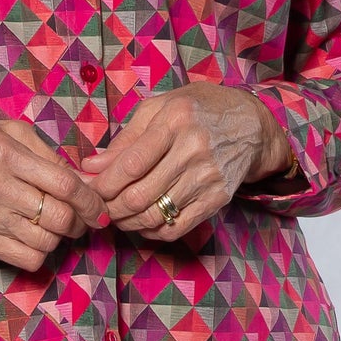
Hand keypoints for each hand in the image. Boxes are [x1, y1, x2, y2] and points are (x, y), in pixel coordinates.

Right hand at [0, 114, 106, 272]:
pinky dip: (40, 252)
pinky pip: (26, 259)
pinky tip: (36, 237)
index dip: (92, 201)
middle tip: (83, 219)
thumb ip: (50, 156)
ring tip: (56, 224)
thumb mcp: (11, 132)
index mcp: (4, 153)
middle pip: (59, 217)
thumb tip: (87, 185)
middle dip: (80, 222)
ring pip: (45, 242)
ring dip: (60, 237)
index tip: (100, 209)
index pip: (65, 185)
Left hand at [84, 80, 290, 241]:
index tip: (88, 187)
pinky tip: (141, 222)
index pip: (130, 164)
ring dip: (126, 222)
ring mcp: (208, 178)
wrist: (252, 125)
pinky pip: (176, 228)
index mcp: (176, 121)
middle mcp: (194, 150)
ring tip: (115, 214)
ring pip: (155, 216)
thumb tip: (92, 166)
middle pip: (139, 195)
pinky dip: (151, 231)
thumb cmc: (198, 110)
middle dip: (110, 207)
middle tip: (98, 206)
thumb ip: (125, 138)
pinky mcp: (218, 199)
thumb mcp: (160, 108)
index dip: (103, 183)